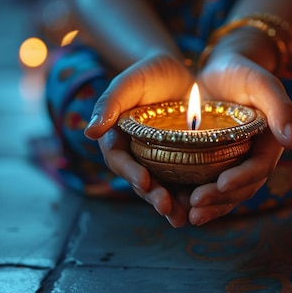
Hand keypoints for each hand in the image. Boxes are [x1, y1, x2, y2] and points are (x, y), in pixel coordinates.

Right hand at [84, 55, 193, 226]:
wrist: (178, 73)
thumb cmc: (147, 74)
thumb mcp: (129, 83)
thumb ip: (109, 103)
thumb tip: (89, 131)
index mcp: (117, 139)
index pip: (119, 160)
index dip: (130, 173)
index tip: (144, 181)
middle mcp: (136, 156)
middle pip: (141, 181)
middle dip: (153, 196)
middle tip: (167, 207)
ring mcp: (158, 161)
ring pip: (163, 188)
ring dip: (172, 205)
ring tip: (183, 218)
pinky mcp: (181, 162)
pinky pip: (185, 182)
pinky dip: (192, 196)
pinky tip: (202, 207)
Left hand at [188, 52, 291, 224]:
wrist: (221, 71)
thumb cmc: (244, 73)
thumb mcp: (262, 82)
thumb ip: (280, 106)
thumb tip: (291, 141)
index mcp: (269, 144)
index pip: (259, 168)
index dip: (242, 179)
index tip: (222, 184)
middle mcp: (251, 159)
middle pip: (240, 188)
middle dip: (219, 200)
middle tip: (195, 206)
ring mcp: (232, 164)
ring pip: (223, 194)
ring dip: (207, 208)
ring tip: (187, 216)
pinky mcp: (211, 164)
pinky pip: (205, 185)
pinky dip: (192, 198)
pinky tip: (175, 204)